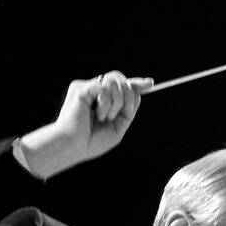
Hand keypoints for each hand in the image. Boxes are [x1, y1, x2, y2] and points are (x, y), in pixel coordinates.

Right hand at [19, 71, 154, 178]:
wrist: (74, 147)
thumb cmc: (92, 141)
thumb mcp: (118, 127)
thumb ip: (127, 110)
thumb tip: (138, 93)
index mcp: (102, 100)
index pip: (121, 85)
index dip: (136, 83)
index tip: (150, 84)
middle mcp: (94, 91)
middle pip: (120, 79)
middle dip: (129, 95)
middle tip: (125, 112)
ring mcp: (87, 88)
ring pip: (115, 81)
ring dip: (117, 103)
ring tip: (105, 118)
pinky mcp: (81, 88)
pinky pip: (104, 87)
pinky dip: (106, 104)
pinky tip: (97, 115)